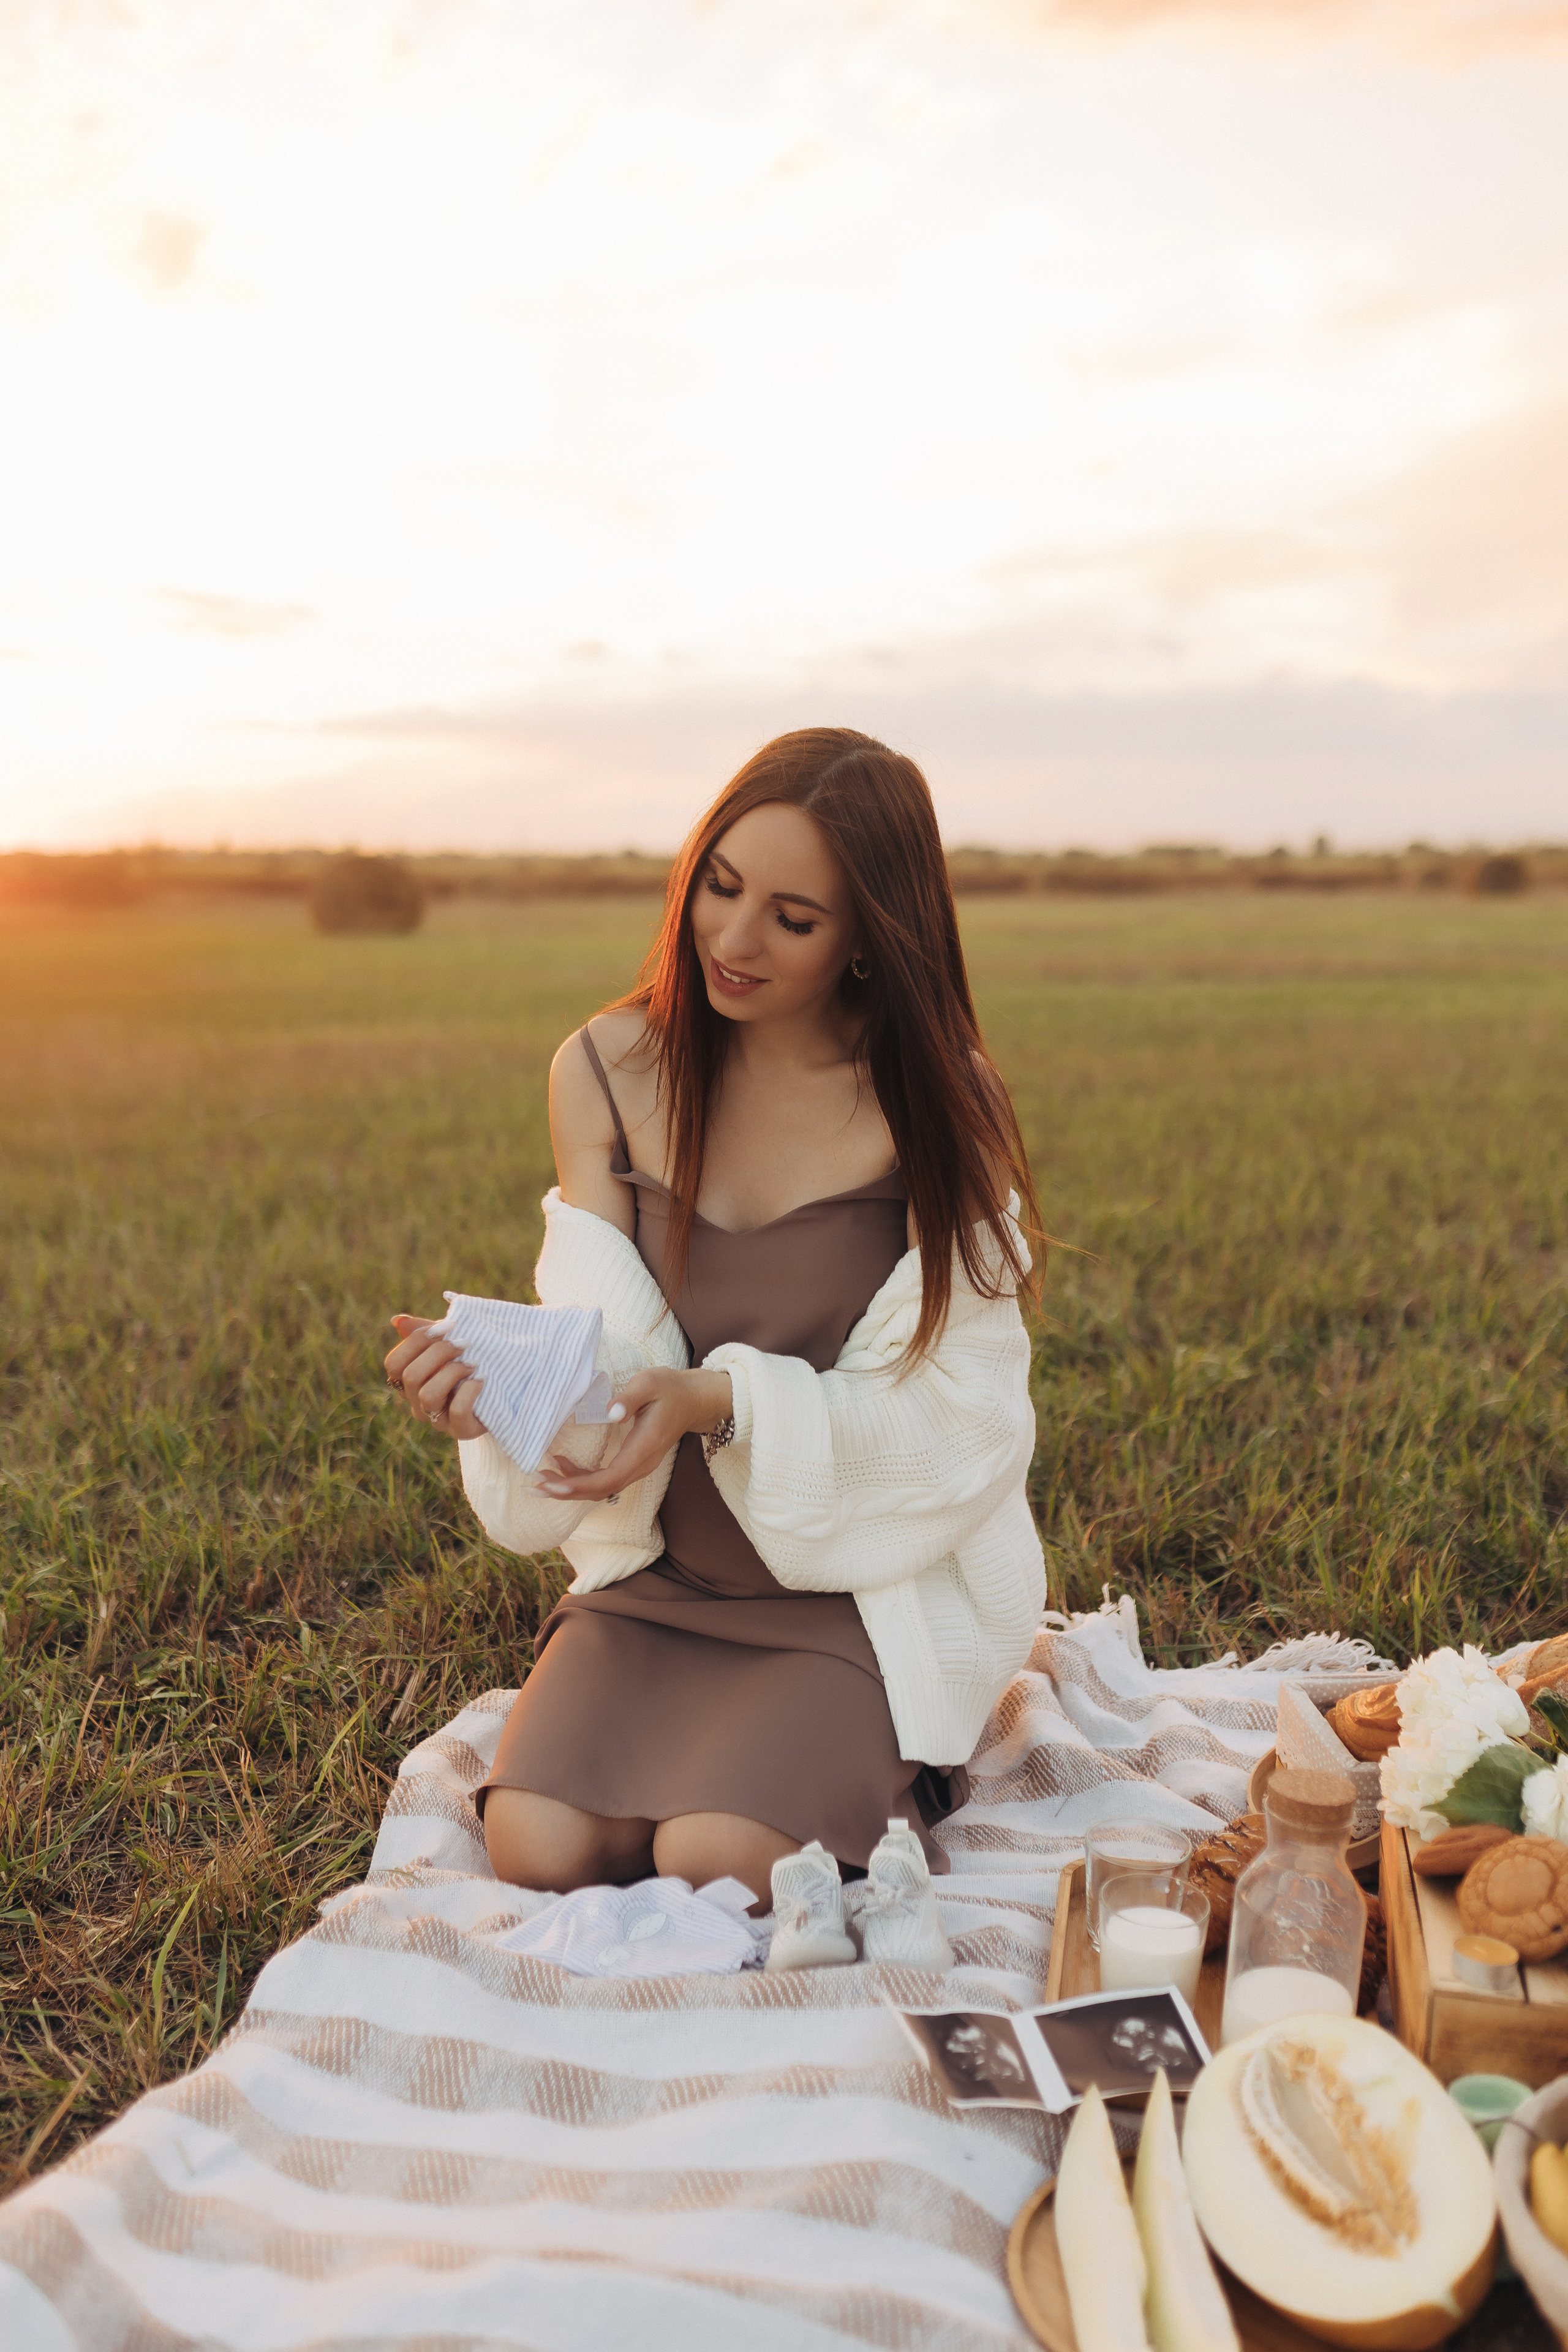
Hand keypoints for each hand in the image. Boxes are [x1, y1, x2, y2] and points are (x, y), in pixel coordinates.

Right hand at [384, 1312, 487, 1440]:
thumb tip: (397, 1320)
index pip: (394, 1363)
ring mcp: (438, 1420)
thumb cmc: (470, 1362)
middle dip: (439, 1352)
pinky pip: (457, 1411)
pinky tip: (482, 1379)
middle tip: (465, 1343)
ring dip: (453, 1372)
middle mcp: (418, 1403)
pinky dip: (470, 1391)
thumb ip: (425, 1332)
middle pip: (410, 1376)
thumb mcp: (449, 1343)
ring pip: (428, 1395)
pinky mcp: (461, 1430)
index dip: (416, 1341)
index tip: (447, 1326)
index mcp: (410, 1382)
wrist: (505, 1390)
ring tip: (474, 1363)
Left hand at [534, 1367, 731, 1502]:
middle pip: (602, 1490)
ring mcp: (637, 1466)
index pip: (611, 1477)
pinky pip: (605, 1479)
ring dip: (572, 1487)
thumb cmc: (670, 1389)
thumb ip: (630, 1397)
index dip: (582, 1484)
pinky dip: (582, 1479)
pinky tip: (563, 1467)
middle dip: (569, 1491)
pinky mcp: (632, 1463)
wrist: (693, 1400)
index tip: (557, 1484)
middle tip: (538, 1484)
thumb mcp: (650, 1383)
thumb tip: (612, 1412)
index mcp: (644, 1448)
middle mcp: (641, 1464)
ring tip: (543, 1479)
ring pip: (602, 1488)